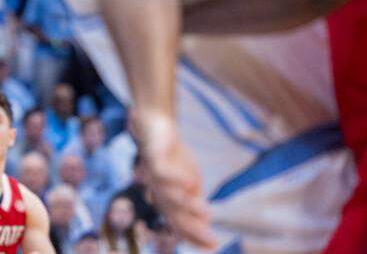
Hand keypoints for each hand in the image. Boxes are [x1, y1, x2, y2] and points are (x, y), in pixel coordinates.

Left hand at [132, 111, 216, 249]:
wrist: (156, 126)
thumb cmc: (172, 155)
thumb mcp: (189, 179)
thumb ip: (194, 198)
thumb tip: (205, 220)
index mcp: (166, 198)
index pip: (179, 222)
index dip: (194, 236)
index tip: (214, 248)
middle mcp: (158, 191)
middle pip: (173, 214)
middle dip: (192, 228)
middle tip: (212, 240)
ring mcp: (153, 175)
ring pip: (167, 195)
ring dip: (187, 204)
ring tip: (206, 210)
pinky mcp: (152, 158)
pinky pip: (162, 172)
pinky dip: (176, 179)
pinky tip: (190, 184)